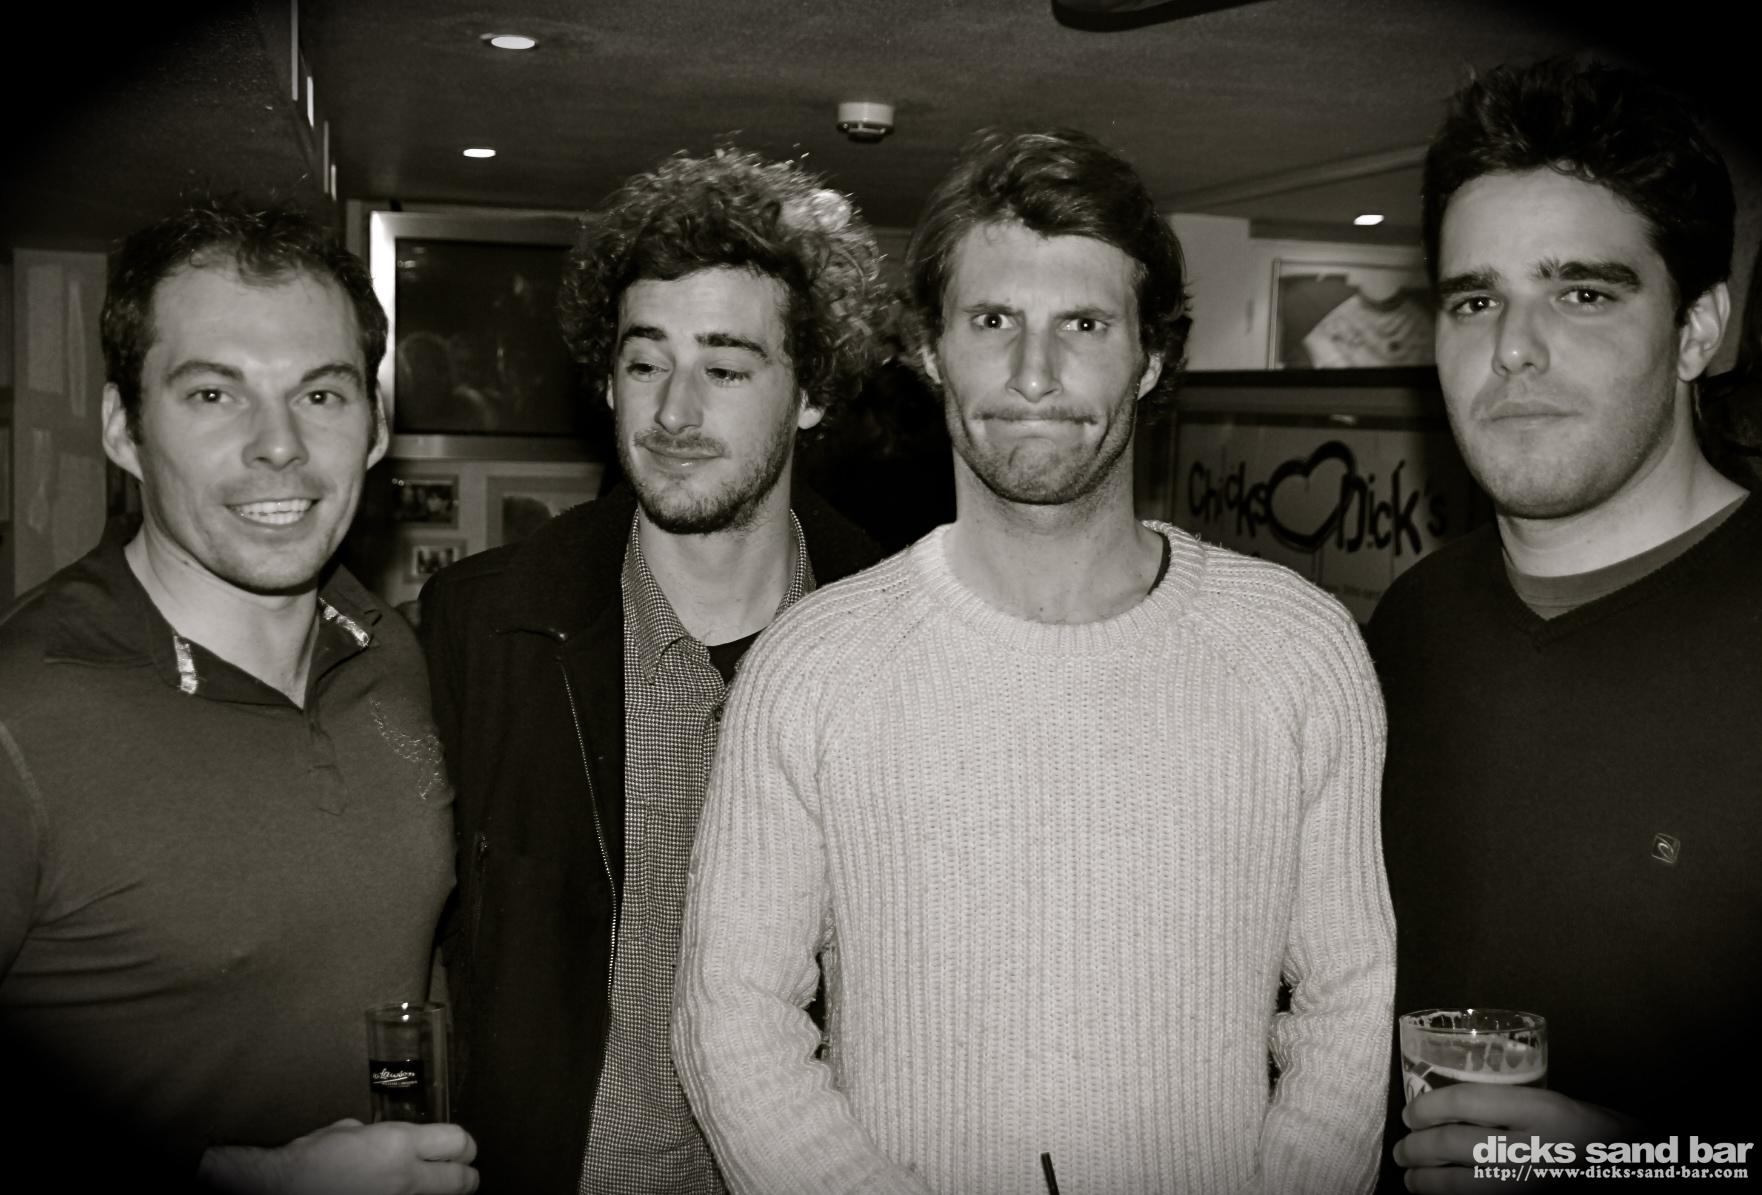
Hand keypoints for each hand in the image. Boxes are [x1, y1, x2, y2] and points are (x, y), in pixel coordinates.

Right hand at [199, 1118, 478, 1194]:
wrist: (282, 1190)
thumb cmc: (309, 1160)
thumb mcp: (351, 1131)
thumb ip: (381, 1135)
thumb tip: (395, 1141)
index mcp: (399, 1144)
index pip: (458, 1142)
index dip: (463, 1145)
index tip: (459, 1147)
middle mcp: (405, 1177)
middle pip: (463, 1180)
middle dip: (466, 1175)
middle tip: (462, 1172)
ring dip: (443, 1194)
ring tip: (437, 1188)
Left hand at [1393, 1085, 1635, 1191]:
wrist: (1638, 1169)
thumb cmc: (1604, 1138)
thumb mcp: (1563, 1108)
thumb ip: (1515, 1108)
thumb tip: (1455, 1110)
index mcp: (1544, 1112)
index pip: (1466, 1101)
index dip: (1427, 1108)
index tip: (1410, 1114)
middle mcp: (1536, 1150)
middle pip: (1453, 1144)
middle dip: (1417, 1149)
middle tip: (1402, 1152)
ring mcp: (1533, 1187)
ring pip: (1461, 1185)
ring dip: (1427, 1182)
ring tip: (1413, 1180)